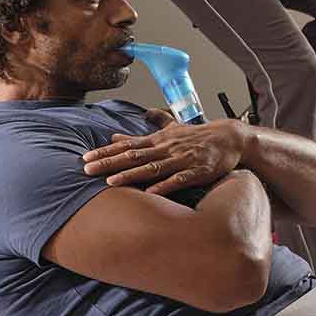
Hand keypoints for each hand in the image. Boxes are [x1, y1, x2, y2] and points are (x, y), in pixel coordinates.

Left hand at [83, 112, 247, 196]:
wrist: (230, 138)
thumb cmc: (198, 136)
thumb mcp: (173, 128)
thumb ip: (151, 126)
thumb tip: (133, 121)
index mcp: (159, 140)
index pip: (127, 145)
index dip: (106, 152)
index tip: (85, 158)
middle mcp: (167, 149)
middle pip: (134, 156)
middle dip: (109, 163)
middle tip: (86, 170)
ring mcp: (182, 160)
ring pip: (153, 168)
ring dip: (131, 175)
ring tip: (110, 183)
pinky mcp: (197, 171)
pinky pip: (179, 179)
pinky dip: (165, 186)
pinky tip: (151, 194)